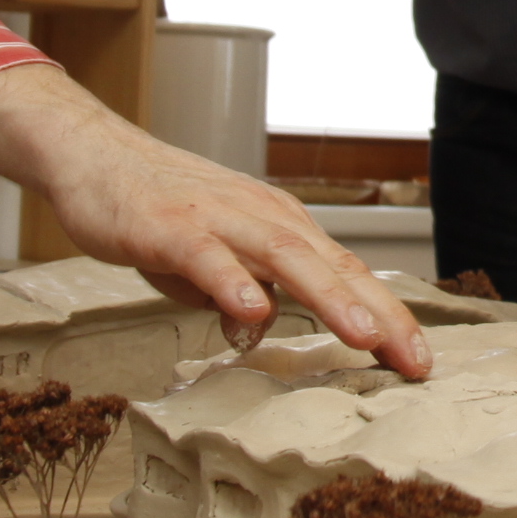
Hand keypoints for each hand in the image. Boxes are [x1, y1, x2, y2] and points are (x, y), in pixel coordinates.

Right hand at [0, 66, 429, 375]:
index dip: (388, 318)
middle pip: (333, 267)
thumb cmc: (161, 210)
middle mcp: (263, 218)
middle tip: (414, 360)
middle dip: (380, 315)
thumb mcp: (215, 261)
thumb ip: (242, 292)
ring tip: (362, 336)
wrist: (96, 156)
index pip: (348, 276)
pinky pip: (207, 256)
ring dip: (327, 297)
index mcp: (282, 228)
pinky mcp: (170, 227)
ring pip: (284, 257)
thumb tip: (257, 327)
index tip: (420, 361)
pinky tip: (252, 312)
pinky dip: (232, 283)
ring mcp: (219, 219)